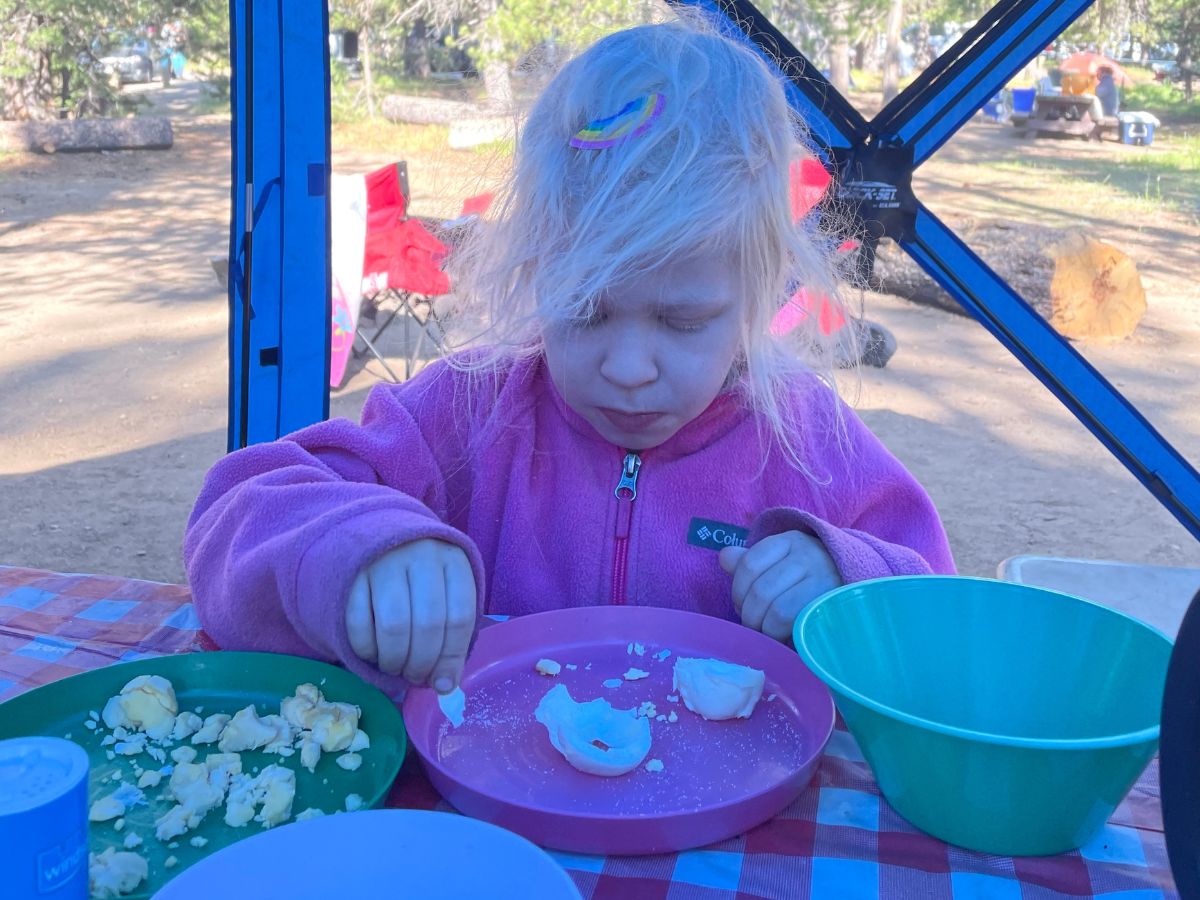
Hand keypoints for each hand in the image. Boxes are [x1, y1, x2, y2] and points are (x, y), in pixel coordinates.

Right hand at [345, 539, 475, 692]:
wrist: (376, 534)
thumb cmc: (420, 574)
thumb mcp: (445, 592)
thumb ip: (450, 635)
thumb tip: (444, 685)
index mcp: (454, 560)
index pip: (460, 617)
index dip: (451, 657)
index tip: (442, 682)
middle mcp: (421, 555)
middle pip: (428, 623)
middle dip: (421, 663)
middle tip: (415, 676)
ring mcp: (383, 562)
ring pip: (394, 626)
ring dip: (394, 659)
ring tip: (395, 667)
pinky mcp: (351, 573)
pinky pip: (358, 623)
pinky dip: (366, 649)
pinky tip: (372, 654)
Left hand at [719, 531, 842, 641]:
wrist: (858, 584)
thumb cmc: (810, 576)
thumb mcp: (781, 561)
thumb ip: (751, 561)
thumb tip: (724, 557)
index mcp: (788, 541)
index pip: (749, 564)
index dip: (737, 590)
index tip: (740, 605)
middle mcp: (806, 554)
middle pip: (760, 590)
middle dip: (749, 615)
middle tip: (752, 625)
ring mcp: (822, 578)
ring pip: (776, 608)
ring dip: (764, 628)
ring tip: (766, 632)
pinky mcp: (831, 603)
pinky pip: (794, 621)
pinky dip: (780, 633)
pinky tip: (782, 636)